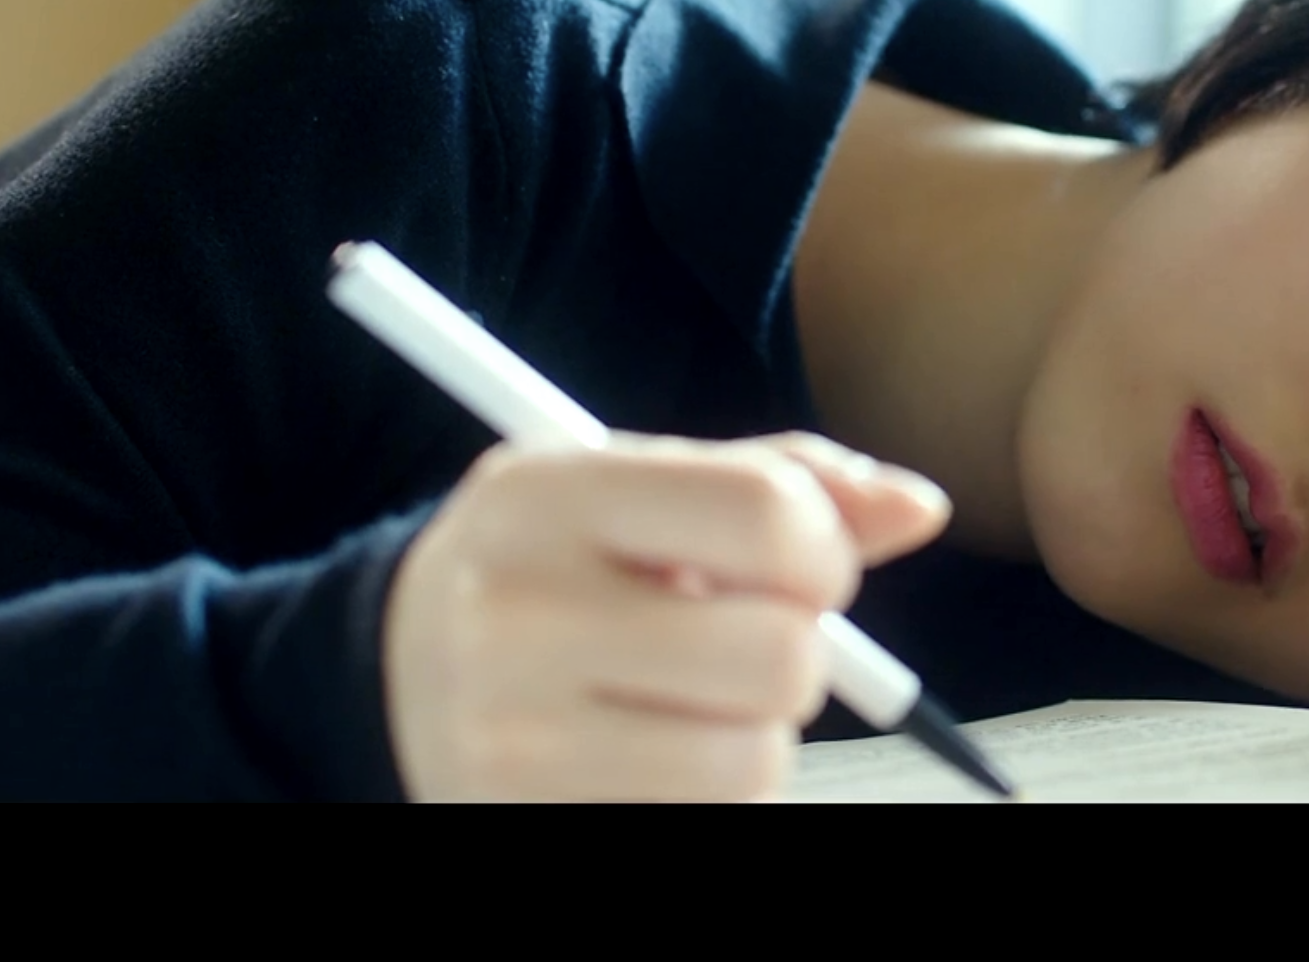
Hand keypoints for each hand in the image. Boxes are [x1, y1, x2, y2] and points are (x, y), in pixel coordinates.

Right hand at [382, 431, 949, 800]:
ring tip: (689, 706)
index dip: (824, 552)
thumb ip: (783, 484)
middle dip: (795, 656)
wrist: (390, 673)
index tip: (806, 571)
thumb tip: (918, 510)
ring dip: (755, 741)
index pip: (765, 515)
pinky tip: (648, 757)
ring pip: (754, 765)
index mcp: (547, 496)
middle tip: (743, 646)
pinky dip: (707, 798)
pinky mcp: (517, 819)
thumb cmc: (558, 563)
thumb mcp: (639, 487)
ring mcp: (506, 740)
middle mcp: (513, 614)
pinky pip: (704, 824)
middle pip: (778, 659)